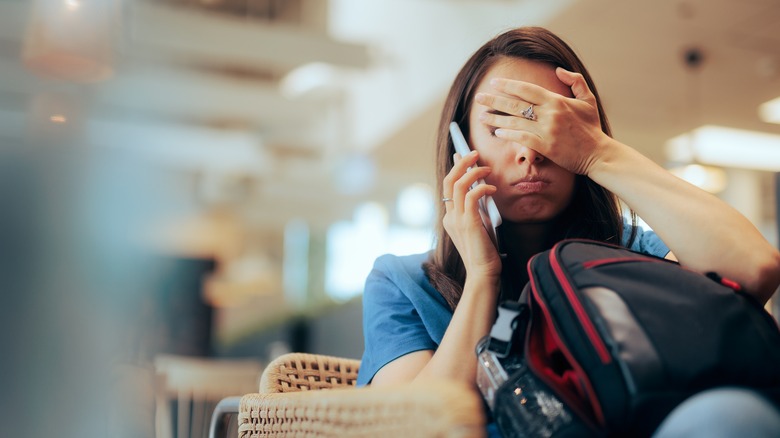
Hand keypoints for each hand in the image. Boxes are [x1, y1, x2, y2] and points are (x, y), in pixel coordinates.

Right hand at [441, 150, 501, 279]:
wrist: (483, 273)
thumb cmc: (485, 252)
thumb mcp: (479, 226)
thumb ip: (477, 210)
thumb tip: (483, 190)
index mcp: (450, 218)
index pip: (448, 187)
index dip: (455, 169)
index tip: (462, 156)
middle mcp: (449, 217)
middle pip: (449, 181)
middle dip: (461, 163)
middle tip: (474, 153)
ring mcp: (457, 220)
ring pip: (458, 185)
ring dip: (473, 172)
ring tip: (486, 168)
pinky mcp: (468, 223)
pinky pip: (472, 196)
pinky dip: (482, 188)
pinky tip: (492, 189)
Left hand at [475, 67, 609, 175]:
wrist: (598, 154)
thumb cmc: (592, 128)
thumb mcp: (588, 100)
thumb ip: (575, 81)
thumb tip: (558, 70)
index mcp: (557, 100)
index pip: (527, 89)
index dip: (508, 85)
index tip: (493, 83)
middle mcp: (549, 113)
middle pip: (515, 104)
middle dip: (494, 100)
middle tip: (479, 98)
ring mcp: (546, 130)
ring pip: (515, 122)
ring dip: (496, 119)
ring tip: (481, 117)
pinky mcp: (545, 147)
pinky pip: (521, 138)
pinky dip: (509, 134)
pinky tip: (498, 132)